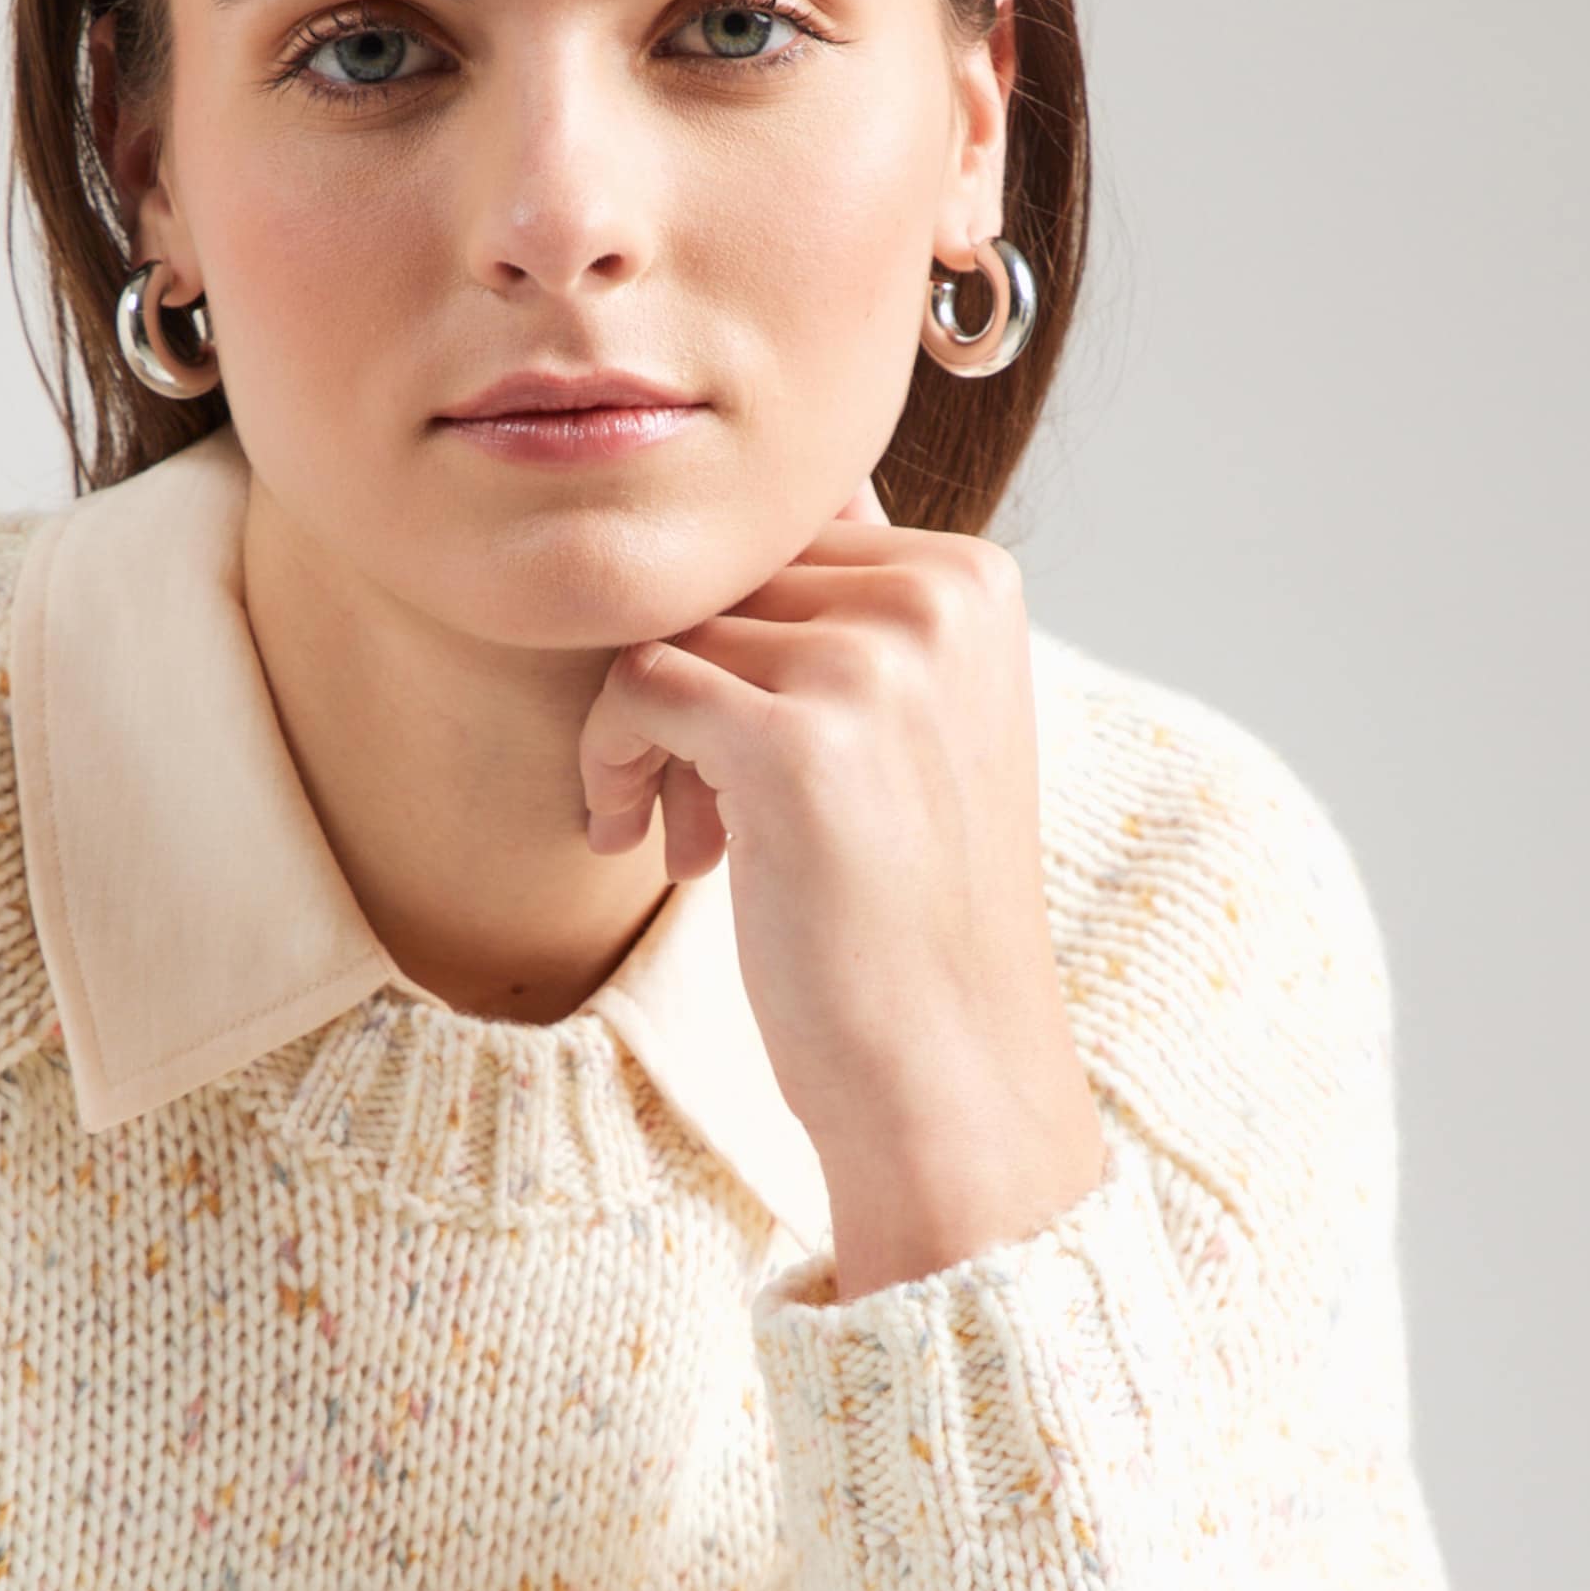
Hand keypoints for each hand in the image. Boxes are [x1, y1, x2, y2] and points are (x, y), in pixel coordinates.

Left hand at [576, 477, 1107, 1282]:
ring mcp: (869, 664)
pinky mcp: (792, 741)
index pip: (786, 539)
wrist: (947, 1066)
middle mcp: (937, 597)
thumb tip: (723, 524)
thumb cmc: (906, 911)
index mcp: (977, 579)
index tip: (743, 760)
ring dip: (648, 743)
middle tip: (701, 820)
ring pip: (669, 635)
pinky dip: (613, 764)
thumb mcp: (908, 729)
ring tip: (690, 845)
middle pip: (723, 582)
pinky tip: (643, 849)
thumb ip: (843, 615)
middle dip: (690, 695)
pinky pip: (634, 689)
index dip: (739, 647)